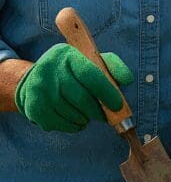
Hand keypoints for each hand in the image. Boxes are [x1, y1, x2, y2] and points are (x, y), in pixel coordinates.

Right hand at [15, 44, 132, 132]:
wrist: (37, 78)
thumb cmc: (74, 70)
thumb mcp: (92, 60)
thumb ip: (113, 66)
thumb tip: (128, 80)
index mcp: (67, 54)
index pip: (91, 75)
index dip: (107, 93)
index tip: (117, 105)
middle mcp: (49, 69)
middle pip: (81, 98)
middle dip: (97, 111)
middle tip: (104, 115)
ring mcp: (38, 88)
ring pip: (70, 113)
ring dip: (85, 119)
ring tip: (88, 116)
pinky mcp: (31, 106)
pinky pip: (57, 124)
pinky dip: (71, 126)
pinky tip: (75, 120)